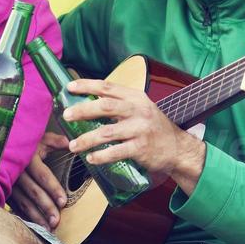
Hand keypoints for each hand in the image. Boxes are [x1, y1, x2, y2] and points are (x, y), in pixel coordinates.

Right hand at [9, 132, 70, 228]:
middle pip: (33, 192)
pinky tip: (32, 226)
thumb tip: (71, 144)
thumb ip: (55, 141)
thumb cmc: (21, 140)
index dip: (54, 189)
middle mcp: (16, 171)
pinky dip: (24, 216)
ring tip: (48, 228)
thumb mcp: (37, 137)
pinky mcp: (2, 190)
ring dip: (36, 216)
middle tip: (57, 221)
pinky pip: (14, 205)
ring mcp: (7, 182)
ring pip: (23, 202)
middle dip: (46, 207)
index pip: (43, 175)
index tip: (63, 201)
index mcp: (27, 157)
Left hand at [63, 79, 205, 189]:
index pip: (108, 87)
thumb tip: (89, 104)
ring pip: (107, 132)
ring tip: (73, 145)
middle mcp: (138, 110)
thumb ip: (120, 105)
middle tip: (66, 115)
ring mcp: (140, 129)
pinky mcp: (141, 148)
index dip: (87, 85)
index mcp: (136, 97)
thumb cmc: (154, 128)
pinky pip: (116, 152)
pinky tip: (91, 158)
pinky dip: (101, 156)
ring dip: (86, 139)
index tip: (69, 87)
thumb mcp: (141, 109)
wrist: (178, 148)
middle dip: (83, 110)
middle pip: (105, 106)